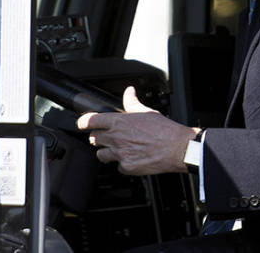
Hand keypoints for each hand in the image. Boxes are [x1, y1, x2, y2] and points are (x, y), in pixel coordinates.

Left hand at [76, 86, 198, 174]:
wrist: (177, 148)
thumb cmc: (164, 130)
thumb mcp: (146, 111)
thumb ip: (132, 102)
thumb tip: (129, 92)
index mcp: (117, 122)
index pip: (89, 121)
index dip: (82, 123)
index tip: (82, 124)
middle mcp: (115, 138)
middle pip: (93, 138)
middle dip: (98, 137)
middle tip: (106, 137)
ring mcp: (120, 153)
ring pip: (101, 154)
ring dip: (106, 152)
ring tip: (116, 149)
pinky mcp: (127, 167)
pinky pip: (118, 166)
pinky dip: (122, 164)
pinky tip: (130, 159)